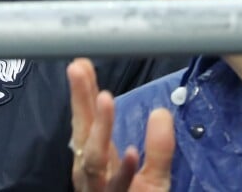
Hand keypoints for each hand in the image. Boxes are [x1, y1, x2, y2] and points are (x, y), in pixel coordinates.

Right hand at [67, 58, 174, 190]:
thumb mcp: (155, 179)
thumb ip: (158, 148)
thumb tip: (162, 112)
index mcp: (100, 163)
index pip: (87, 122)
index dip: (82, 93)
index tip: (81, 63)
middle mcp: (93, 176)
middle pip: (83, 135)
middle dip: (80, 101)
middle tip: (79, 70)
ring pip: (94, 161)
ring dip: (101, 129)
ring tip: (106, 99)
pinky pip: (117, 190)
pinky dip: (123, 171)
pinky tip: (129, 152)